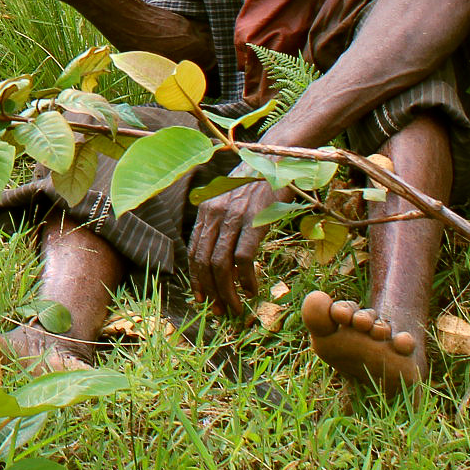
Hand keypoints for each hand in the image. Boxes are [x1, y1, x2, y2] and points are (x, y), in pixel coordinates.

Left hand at [186, 179, 282, 318]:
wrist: (276, 159)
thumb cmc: (255, 183)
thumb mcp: (229, 200)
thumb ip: (221, 223)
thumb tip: (219, 256)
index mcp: (206, 210)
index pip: (194, 252)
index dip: (196, 279)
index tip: (201, 298)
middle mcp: (214, 214)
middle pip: (204, 262)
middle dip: (209, 291)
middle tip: (219, 310)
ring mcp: (234, 217)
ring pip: (221, 265)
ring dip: (227, 292)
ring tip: (236, 307)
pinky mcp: (254, 221)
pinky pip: (243, 258)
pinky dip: (245, 279)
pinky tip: (251, 290)